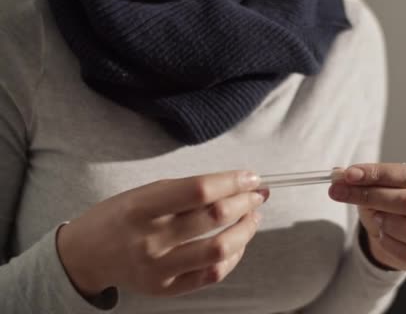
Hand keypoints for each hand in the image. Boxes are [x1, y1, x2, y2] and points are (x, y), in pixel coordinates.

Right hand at [57, 170, 267, 296]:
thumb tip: (236, 185)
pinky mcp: (166, 289)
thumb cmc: (121, 217)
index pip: (198, 190)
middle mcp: (150, 240)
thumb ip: (186, 191)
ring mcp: (158, 269)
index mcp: (141, 207)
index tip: (251, 177)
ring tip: (252, 217)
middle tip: (257, 194)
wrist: (87, 255)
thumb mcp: (144, 194)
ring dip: (245, 230)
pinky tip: (237, 242)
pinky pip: (212, 274)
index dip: (232, 182)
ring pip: (219, 249)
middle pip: (214, 218)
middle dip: (245, 202)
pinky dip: (233, 256)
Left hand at [329, 163, 405, 271]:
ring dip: (386, 224)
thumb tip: (338, 175)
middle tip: (342, 194)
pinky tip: (383, 237)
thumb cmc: (386, 207)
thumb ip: (358, 180)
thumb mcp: (373, 188)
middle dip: (372, 197)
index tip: (348, 175)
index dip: (378, 174)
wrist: (391, 238)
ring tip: (376, 220)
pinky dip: (390, 245)